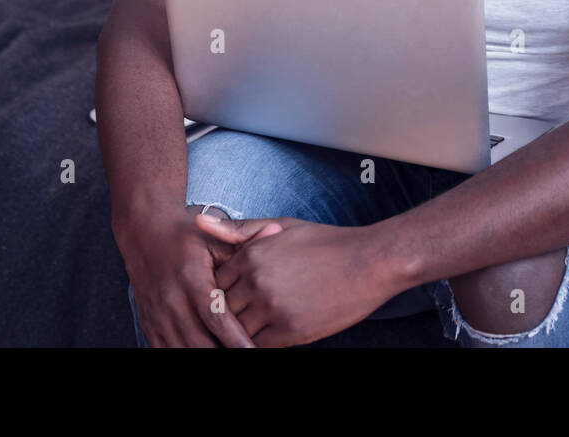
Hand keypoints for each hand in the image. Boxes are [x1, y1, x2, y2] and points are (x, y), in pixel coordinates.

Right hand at [121, 205, 282, 347]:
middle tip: (249, 353)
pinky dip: (186, 354)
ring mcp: (157, 316)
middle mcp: (171, 300)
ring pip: (184, 350)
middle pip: (200, 342)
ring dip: (206, 354)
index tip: (254, 350)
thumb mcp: (213, 238)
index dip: (236, 339)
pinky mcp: (149, 325)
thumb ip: (243, 244)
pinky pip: (166, 351)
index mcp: (191, 278)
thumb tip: (275, 232)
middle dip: (224, 352)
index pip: (216, 318)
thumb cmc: (185, 236)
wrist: (144, 233)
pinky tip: (206, 350)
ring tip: (230, 351)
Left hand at [195, 215, 396, 346]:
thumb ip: (240, 229)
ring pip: (237, 330)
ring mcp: (273, 308)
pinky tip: (266, 335)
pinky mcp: (291, 331)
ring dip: (239, 332)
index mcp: (252, 255)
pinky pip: (259, 346)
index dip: (220, 292)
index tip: (226, 297)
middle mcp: (257, 282)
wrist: (370, 262)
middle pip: (223, 309)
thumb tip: (198, 222)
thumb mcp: (282, 227)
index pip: (216, 283)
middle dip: (226, 315)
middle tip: (231, 318)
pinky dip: (258, 343)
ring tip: (246, 328)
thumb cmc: (327, 243)